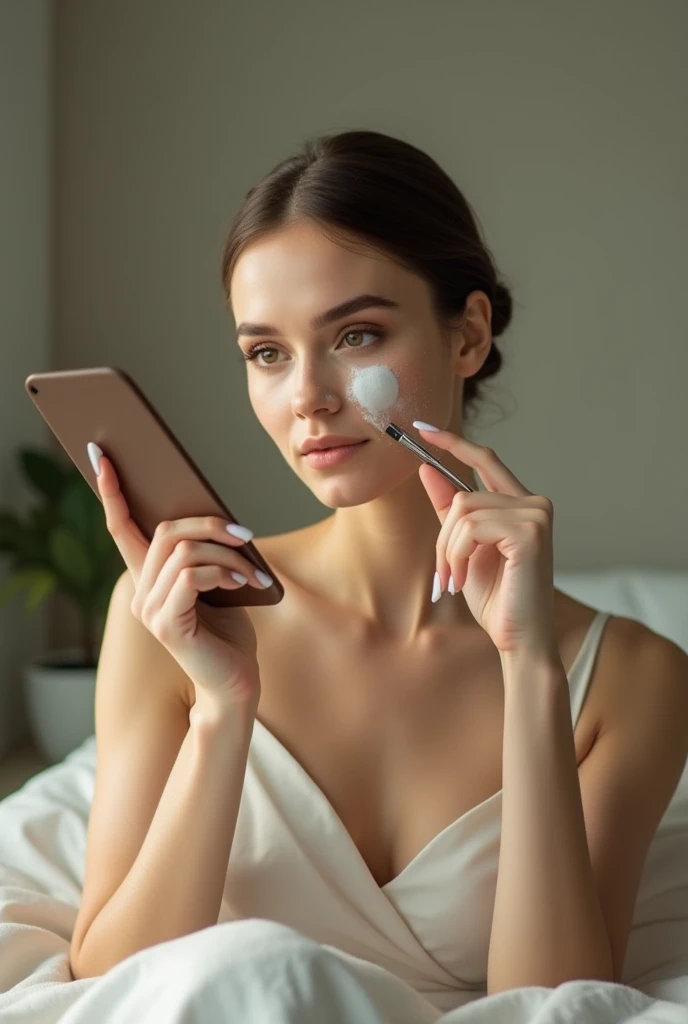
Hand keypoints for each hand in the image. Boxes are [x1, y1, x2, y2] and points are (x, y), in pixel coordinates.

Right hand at [92, 444, 264, 709]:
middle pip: (166, 531)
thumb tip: (215, 516)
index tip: (101, 456)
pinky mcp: (167, 623)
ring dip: (227, 554)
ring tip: (252, 570)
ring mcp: (149, 609)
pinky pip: (192, 576)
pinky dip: (224, 573)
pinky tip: (245, 584)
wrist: (235, 683)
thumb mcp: (218, 582)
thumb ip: (204, 554)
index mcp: (148, 578)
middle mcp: (140, 592)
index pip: (121, 528)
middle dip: (209, 524)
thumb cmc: (230, 633)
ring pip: (183, 551)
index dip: (111, 491)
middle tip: (245, 534)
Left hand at [416, 425, 557, 658]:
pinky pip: (470, 528)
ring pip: (463, 512)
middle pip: (463, 497)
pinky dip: (457, 555)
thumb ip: (449, 508)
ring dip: (447, 552)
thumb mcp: (462, 547)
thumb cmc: (496, 597)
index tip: (421, 429)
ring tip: (454, 580)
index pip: (485, 458)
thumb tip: (427, 468)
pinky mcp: (530, 531)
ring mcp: (535, 515)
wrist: (517, 638)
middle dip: (443, 538)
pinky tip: (464, 579)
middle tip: (442, 574)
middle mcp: (534, 503)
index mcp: (520, 504)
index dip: (452, 442)